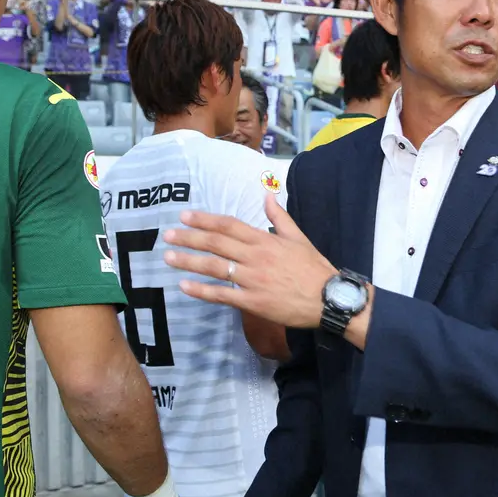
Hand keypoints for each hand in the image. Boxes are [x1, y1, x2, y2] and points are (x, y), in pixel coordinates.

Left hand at [162, 194, 336, 329]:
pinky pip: (223, 294)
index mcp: (265, 240)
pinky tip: (185, 286)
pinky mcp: (253, 301)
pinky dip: (202, 290)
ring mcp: (253, 280)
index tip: (185, 216)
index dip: (205, 220)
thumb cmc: (314, 268)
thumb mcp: (298, 237)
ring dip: (189, 261)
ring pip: (215, 267)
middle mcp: (255, 256)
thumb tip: (267, 195)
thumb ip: (279, 217)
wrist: (329, 299)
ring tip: (168, 257)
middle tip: (167, 235)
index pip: (229, 225)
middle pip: (216, 243)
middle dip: (189, 238)